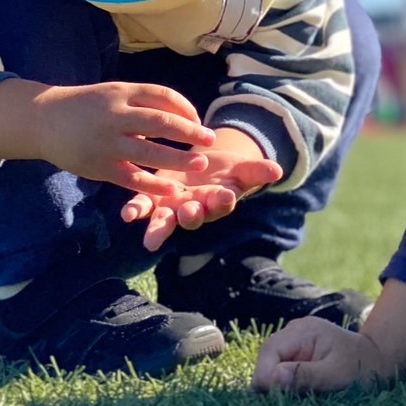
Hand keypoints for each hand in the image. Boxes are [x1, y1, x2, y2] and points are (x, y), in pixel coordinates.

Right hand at [27, 80, 215, 191]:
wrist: (45, 120)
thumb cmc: (88, 106)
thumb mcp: (114, 93)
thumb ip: (143, 102)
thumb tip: (182, 114)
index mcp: (123, 93)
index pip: (163, 96)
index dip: (185, 108)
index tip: (199, 120)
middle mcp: (116, 115)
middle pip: (160, 121)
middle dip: (189, 132)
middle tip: (211, 140)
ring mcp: (107, 142)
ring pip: (149, 151)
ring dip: (178, 159)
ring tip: (199, 163)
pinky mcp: (100, 166)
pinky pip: (132, 177)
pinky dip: (154, 184)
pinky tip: (172, 190)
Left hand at [120, 127, 283, 249]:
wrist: (202, 165)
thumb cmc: (225, 170)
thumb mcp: (241, 167)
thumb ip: (257, 170)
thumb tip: (278, 170)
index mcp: (217, 201)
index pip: (222, 204)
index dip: (223, 201)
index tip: (226, 196)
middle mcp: (195, 208)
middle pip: (193, 217)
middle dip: (191, 216)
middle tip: (189, 212)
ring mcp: (173, 206)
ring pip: (166, 220)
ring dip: (158, 228)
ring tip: (150, 240)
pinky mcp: (154, 197)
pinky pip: (143, 206)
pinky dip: (136, 210)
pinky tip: (126, 214)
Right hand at [252, 318, 392, 393]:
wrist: (378, 361)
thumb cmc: (362, 367)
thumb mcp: (337, 374)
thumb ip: (305, 376)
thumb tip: (272, 379)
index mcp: (304, 330)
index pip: (270, 351)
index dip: (266, 377)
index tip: (273, 401)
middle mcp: (295, 332)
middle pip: (267, 358)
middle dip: (271, 383)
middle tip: (285, 405)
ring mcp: (295, 342)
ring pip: (271, 366)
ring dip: (277, 386)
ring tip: (294, 400)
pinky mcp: (297, 354)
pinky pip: (281, 370)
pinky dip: (285, 385)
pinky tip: (297, 395)